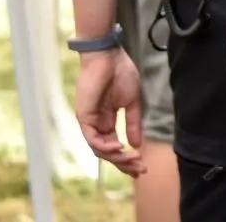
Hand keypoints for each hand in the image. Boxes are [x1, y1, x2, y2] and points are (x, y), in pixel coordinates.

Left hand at [73, 48, 144, 176]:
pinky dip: (105, 146)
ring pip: (99, 149)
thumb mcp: (132, 102)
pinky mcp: (84, 116)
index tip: (142, 166)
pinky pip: (92, 138)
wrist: (108, 55)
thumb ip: (132, 123)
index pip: (115, 146)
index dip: (127, 158)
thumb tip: (136, 143)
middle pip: (107, 152)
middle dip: (124, 163)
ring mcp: (89, 121)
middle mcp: (96, 124)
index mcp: (107, 120)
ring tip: (133, 159)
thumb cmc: (120, 73)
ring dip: (116, 157)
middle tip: (140, 168)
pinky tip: (119, 148)